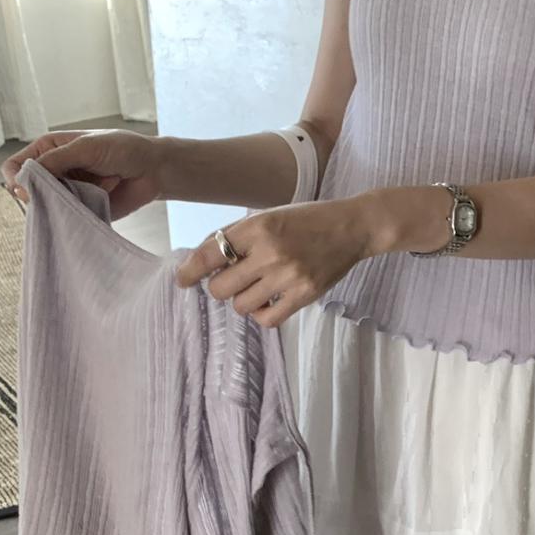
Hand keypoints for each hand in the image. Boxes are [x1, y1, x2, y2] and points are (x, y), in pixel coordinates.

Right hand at [0, 129, 163, 219]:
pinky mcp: (81, 212)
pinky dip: (74, 219)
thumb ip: (55, 161)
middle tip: (66, 194)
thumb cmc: (121, 149)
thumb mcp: (85, 147)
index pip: (15, 167)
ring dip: (62, 207)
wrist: (153, 169)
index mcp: (48, 150)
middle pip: (27, 192)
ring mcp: (67, 193)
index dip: (16, 180)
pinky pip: (67, 221)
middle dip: (41, 196)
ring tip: (87, 196)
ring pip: (46, 209)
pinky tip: (91, 210)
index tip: (28, 191)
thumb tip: (24, 181)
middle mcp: (54, 172)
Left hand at [174, 193, 391, 325]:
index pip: (209, 254)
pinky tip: (267, 300)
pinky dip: (260, 313)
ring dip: (241, 299)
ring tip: (255, 287)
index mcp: (257, 227)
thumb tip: (200, 261)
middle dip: (220, 286)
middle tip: (233, 279)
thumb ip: (236, 236)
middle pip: (220, 288)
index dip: (190, 271)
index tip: (182, 280)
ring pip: (241, 305)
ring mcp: (288, 276)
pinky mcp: (305, 295)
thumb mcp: (268, 216)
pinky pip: (266, 318)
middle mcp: (271, 252)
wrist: (351, 227)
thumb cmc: (305, 220)